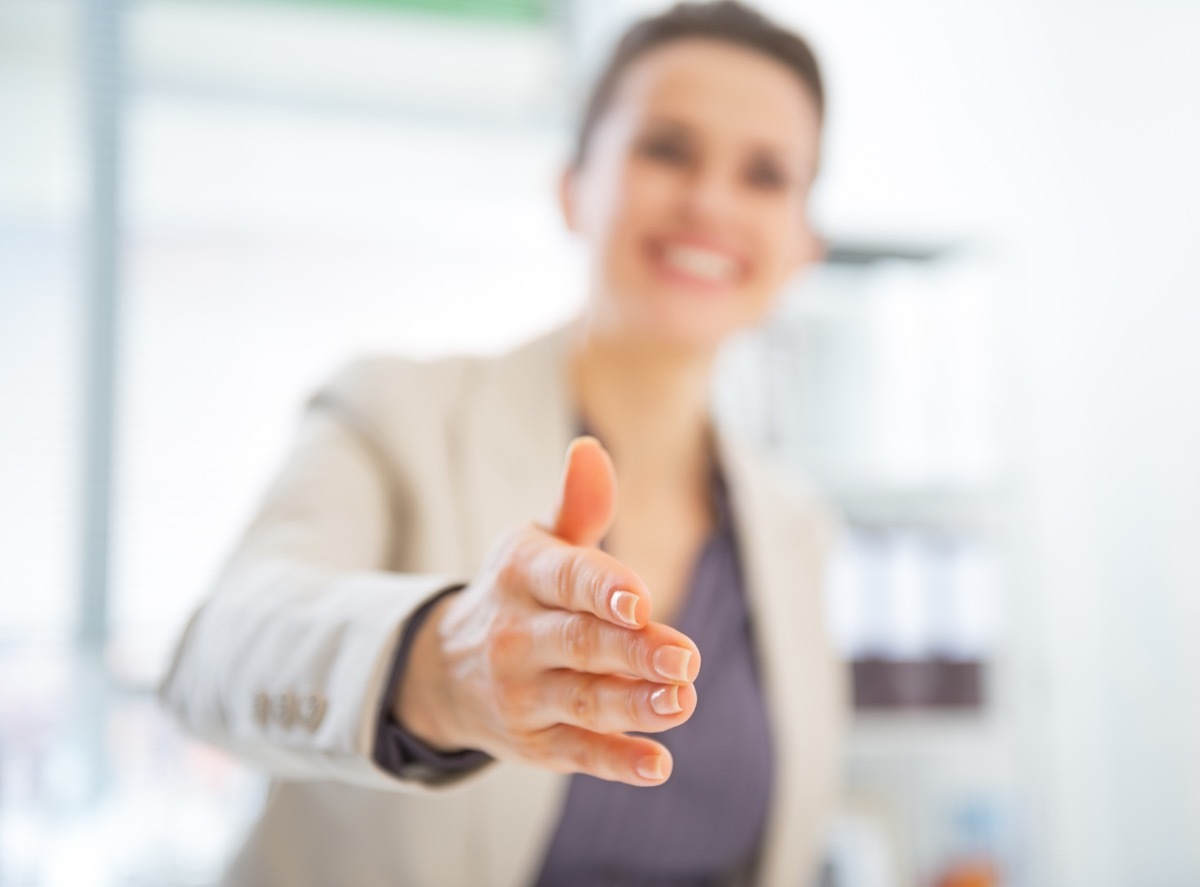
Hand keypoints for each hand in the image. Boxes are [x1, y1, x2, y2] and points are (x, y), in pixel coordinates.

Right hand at [395, 436, 699, 785]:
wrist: (444, 669)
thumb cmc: (518, 592)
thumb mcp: (537, 544)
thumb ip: (576, 506)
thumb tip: (591, 450)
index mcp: (522, 574)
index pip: (565, 579)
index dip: (602, 588)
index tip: (641, 600)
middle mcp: (515, 635)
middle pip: (581, 644)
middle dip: (633, 652)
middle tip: (687, 657)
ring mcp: (523, 693)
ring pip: (584, 700)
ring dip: (635, 705)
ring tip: (682, 701)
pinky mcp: (535, 742)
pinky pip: (577, 753)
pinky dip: (617, 762)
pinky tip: (658, 765)